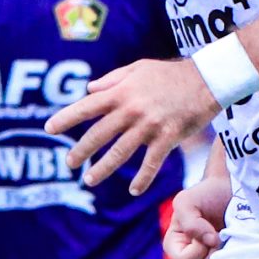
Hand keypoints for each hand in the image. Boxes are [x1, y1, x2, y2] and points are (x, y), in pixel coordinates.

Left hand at [47, 58, 217, 196]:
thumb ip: (111, 79)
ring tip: (89, 179)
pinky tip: (134, 190)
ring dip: (102, 168)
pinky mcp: (168, 137)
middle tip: (68, 163)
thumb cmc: (171, 73)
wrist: (209, 79)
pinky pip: (152, 163)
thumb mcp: (138, 68)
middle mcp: (131, 110)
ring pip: (120, 153)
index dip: (65, 118)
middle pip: (98, 135)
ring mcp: (149, 126)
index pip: (85, 108)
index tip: (49, 128)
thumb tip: (88, 89)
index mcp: (120, 93)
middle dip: (80, 151)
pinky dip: (143, 178)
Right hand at [167, 169, 230, 258]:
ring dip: (228, 258)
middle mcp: (190, 258)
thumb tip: (211, 242)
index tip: (210, 230)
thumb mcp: (186, 201)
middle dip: (215, 255)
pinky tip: (242, 245)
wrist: (233, 189)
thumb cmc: (206, 193)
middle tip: (224, 236)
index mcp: (174, 245)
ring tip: (233, 239)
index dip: (199, 248)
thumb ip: (190, 222)